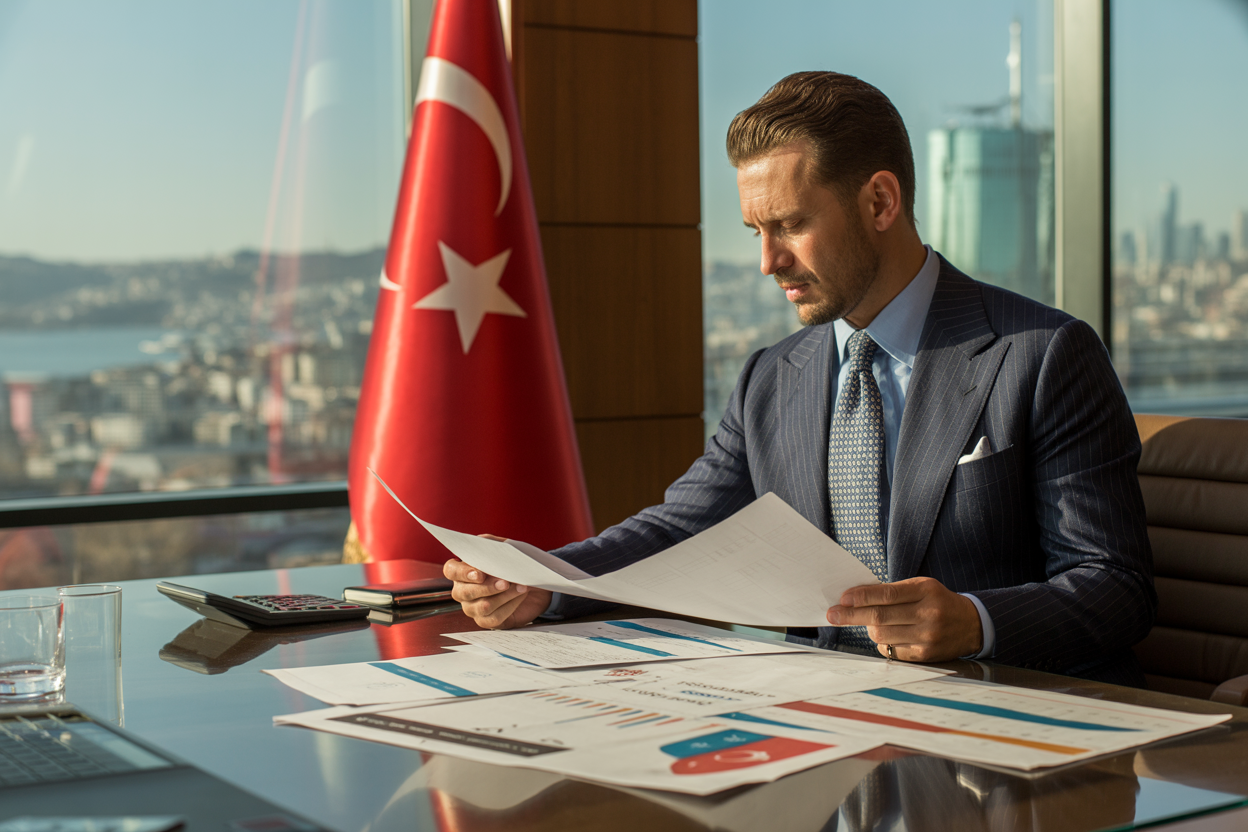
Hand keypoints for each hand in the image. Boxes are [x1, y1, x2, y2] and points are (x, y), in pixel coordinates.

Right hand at [443, 541, 551, 628]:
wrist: (531, 581)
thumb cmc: (512, 562)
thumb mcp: (503, 547)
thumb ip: (490, 543)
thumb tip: (484, 545)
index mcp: (462, 570)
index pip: (451, 570)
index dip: (463, 573)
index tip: (480, 574)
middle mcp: (462, 591)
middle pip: (464, 592)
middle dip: (487, 587)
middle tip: (506, 581)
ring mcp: (472, 608)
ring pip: (482, 606)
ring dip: (504, 596)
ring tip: (520, 586)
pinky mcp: (486, 621)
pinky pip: (494, 618)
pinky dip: (510, 606)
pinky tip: (519, 596)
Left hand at [825, 577, 981, 661]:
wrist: (972, 624)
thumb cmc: (938, 601)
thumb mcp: (921, 587)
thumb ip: (893, 591)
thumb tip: (856, 596)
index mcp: (925, 591)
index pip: (887, 594)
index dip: (861, 597)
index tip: (842, 598)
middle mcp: (928, 614)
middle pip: (880, 617)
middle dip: (851, 615)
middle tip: (833, 614)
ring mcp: (927, 637)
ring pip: (883, 635)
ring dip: (868, 629)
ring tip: (868, 623)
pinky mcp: (925, 655)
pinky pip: (892, 650)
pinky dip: (883, 643)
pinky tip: (887, 636)